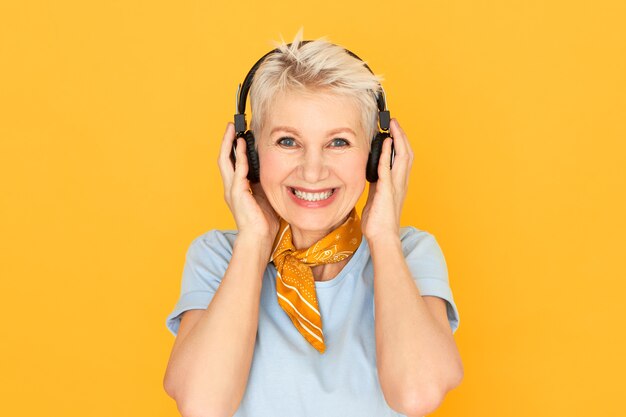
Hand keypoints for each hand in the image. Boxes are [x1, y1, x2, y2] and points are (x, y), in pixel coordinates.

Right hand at [217, 122, 279, 247]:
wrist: (259, 238)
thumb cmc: (263, 221)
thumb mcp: (264, 196)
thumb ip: (262, 182)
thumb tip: (273, 169)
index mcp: (237, 188)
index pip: (232, 163)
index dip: (233, 148)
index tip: (238, 134)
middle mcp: (231, 187)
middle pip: (224, 158)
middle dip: (226, 141)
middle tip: (231, 126)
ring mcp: (232, 190)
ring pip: (226, 161)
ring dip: (229, 144)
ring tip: (233, 130)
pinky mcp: (237, 193)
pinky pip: (238, 171)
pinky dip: (240, 157)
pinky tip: (242, 145)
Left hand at [361, 118, 412, 239]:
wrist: (382, 237)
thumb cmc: (379, 221)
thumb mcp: (378, 197)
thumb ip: (378, 183)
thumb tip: (374, 173)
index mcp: (399, 184)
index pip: (403, 158)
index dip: (401, 143)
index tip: (394, 131)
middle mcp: (401, 183)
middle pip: (407, 153)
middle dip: (401, 136)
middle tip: (395, 123)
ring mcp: (396, 186)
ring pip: (403, 157)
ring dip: (397, 140)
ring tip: (392, 127)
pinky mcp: (387, 191)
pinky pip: (388, 168)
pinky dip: (387, 154)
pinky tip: (384, 143)